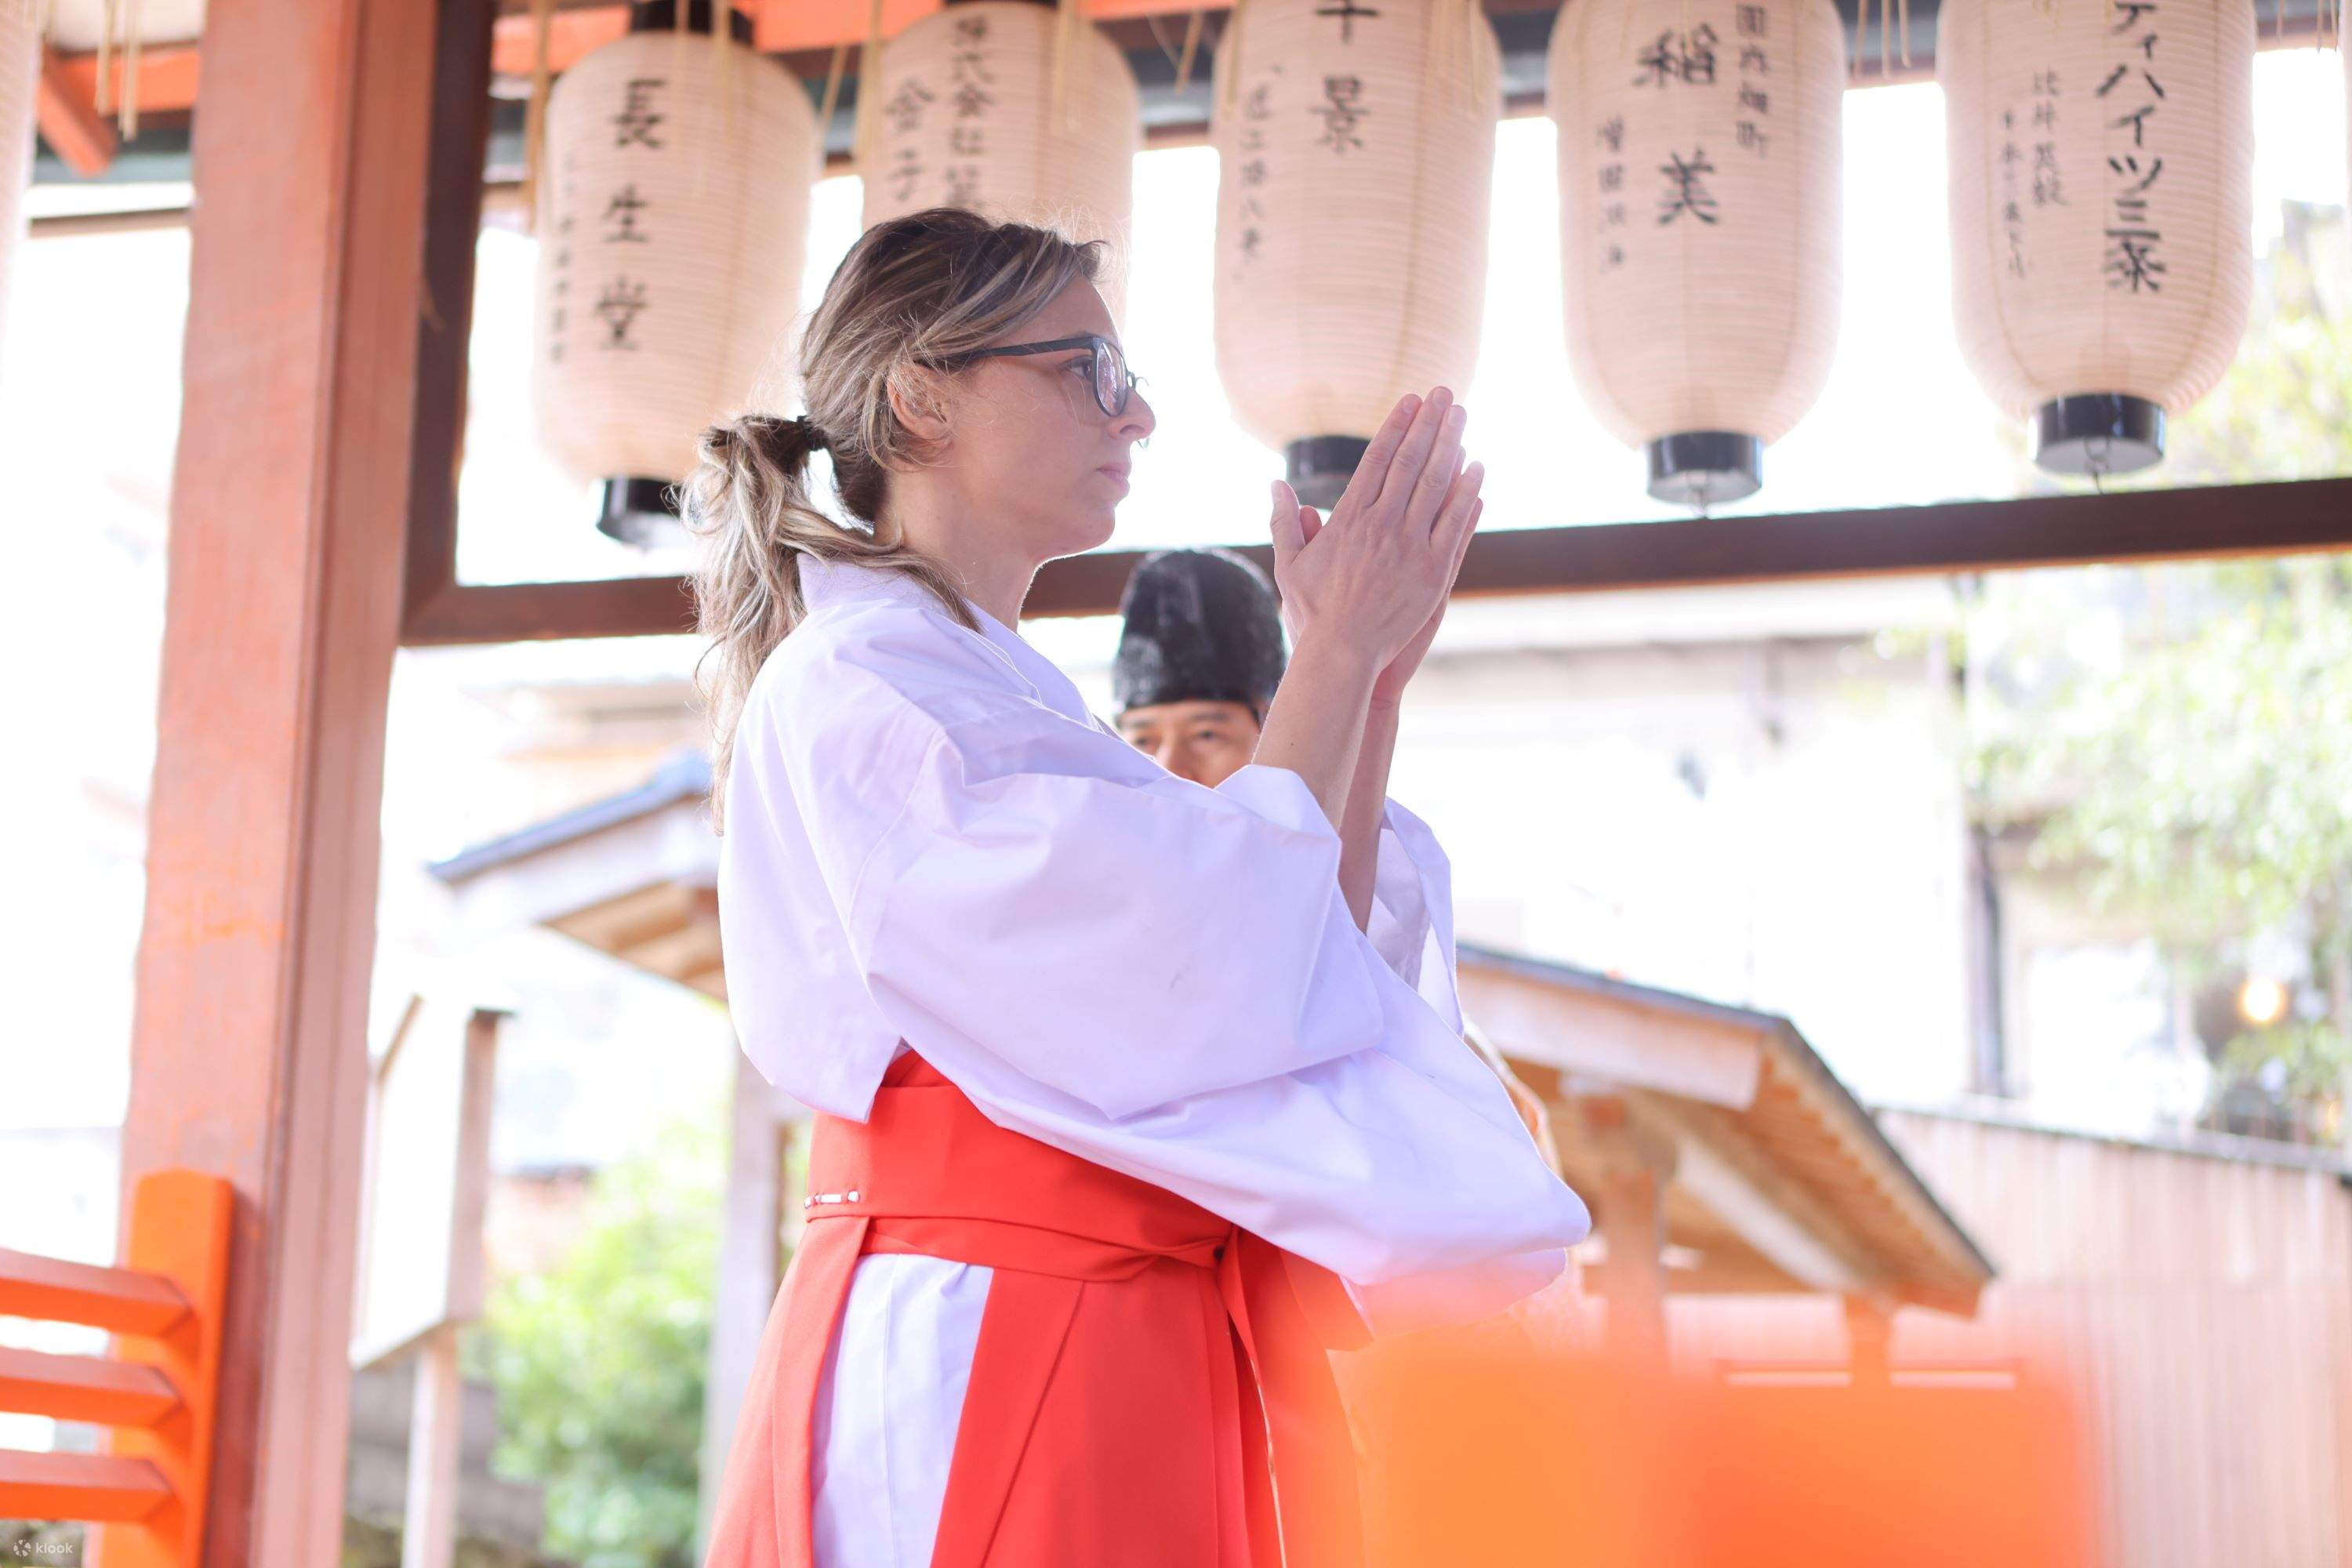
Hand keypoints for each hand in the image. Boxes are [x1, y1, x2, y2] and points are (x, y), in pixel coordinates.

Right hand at [1267, 388, 1484, 672]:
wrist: (1343, 653)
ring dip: (1450, 445)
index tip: (1410, 401)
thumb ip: (1285, 522)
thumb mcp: (1290, 564)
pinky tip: (1477, 469)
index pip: (1377, 460)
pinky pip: (1454, 523)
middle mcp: (1381, 525)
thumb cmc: (1314, 612)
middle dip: (1427, 423)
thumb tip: (1275, 484)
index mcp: (1349, 519)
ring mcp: (1410, 546)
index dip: (1396, 426)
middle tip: (1442, 392)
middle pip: (1409, 462)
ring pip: (1435, 484)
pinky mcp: (1434, 570)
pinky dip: (1467, 493)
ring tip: (1461, 415)